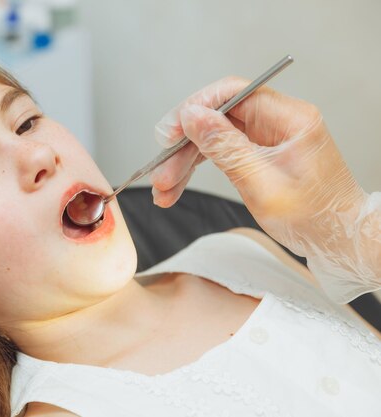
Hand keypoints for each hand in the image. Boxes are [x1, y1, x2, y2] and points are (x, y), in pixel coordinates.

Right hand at [151, 77, 379, 302]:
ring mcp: (268, 138)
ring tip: (164, 187)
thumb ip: (225, 148)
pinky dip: (198, 169)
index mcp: (290, 119)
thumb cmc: (314, 217)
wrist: (337, 239)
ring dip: (186, 161)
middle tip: (162, 171)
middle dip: (185, 145)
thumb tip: (193, 117)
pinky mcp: (259, 153)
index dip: (196, 108)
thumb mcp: (262, 184)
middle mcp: (279, 122)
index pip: (233, 93)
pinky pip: (221, 152)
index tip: (170, 132)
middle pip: (218, 117)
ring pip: (214, 137)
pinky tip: (178, 185)